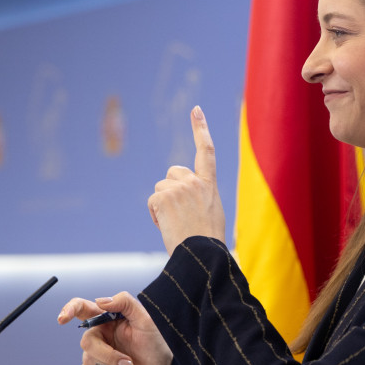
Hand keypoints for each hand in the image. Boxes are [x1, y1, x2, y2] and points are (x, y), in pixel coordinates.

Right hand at [57, 292, 171, 364]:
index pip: (82, 308)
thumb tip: (100, 301)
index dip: (69, 309)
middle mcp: (100, 333)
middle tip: (129, 361)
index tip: (63, 319)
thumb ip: (125, 303)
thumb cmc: (156, 344)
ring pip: (88, 359)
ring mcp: (97, 352)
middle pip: (86, 341)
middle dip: (108, 355)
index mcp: (108, 317)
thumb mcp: (146, 320)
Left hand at [148, 105, 225, 253]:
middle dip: (169, 188)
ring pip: (160, 188)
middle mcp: (196, 182)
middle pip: (172, 172)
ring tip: (176, 224)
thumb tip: (180, 197)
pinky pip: (152, 201)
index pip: (206, 151)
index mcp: (210, 185)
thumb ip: (199, 197)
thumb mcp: (211, 213)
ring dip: (163, 205)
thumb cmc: (208, 241)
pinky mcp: (164, 197)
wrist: (202, 255)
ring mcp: (180, 188)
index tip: (195, 110)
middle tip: (178, 213)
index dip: (200, 128)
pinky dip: (155, 214)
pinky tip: (167, 226)